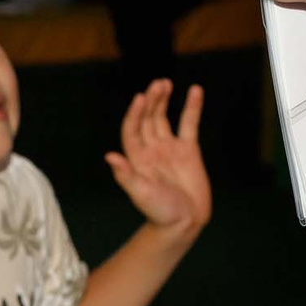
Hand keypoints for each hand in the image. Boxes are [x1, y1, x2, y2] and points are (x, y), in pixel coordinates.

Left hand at [106, 80, 209, 234]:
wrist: (183, 222)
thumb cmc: (159, 211)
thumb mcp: (141, 193)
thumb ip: (127, 175)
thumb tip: (110, 157)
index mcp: (136, 159)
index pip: (132, 130)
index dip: (134, 113)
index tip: (140, 98)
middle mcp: (151, 150)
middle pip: (147, 119)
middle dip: (151, 101)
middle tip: (157, 85)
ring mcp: (169, 148)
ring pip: (164, 118)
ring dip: (163, 100)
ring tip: (165, 83)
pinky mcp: (189, 150)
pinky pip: (189, 124)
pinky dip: (192, 107)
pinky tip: (195, 91)